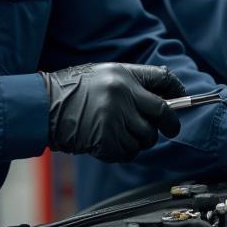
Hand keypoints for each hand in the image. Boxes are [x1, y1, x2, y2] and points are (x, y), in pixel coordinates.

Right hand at [44, 63, 184, 161]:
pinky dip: (123, 152)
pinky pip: (129, 152)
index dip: (178, 90)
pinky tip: (108, 143)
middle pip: (163, 113)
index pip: (163, 79)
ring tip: (120, 133)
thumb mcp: (103, 74)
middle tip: (169, 129)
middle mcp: (123, 95)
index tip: (183, 98)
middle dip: (169, 124)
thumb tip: (163, 98)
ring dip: (139, 140)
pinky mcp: (107, 140)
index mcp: (123, 75)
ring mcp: (116, 118)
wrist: (42, 106)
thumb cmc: (71, 90)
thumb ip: (131, 84)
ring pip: (146, 137)